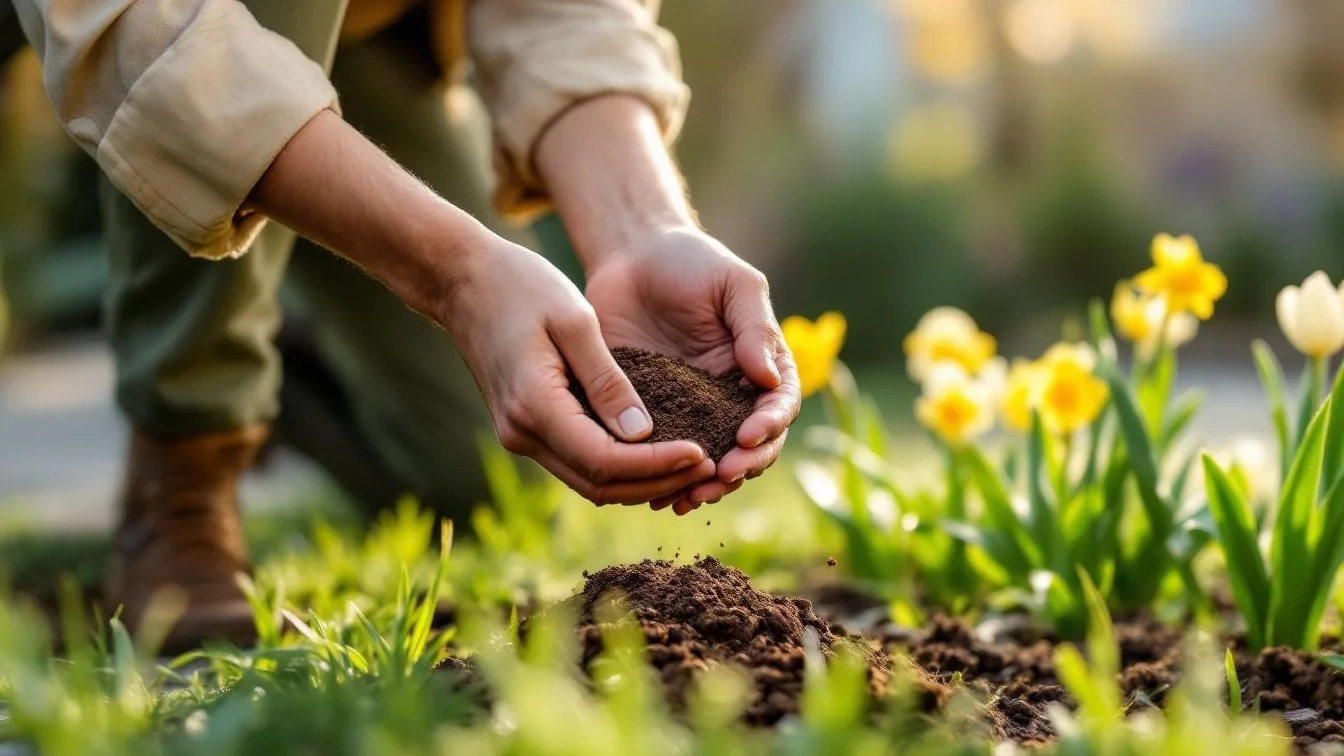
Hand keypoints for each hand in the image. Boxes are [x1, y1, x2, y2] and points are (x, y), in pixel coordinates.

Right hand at [440, 239, 716, 503]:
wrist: (463, 281)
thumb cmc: (521, 287)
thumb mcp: (576, 322)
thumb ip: (609, 381)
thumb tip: (643, 435)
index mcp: (534, 406)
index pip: (605, 460)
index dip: (657, 465)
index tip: (702, 452)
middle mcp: (523, 434)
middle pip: (599, 484)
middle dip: (656, 481)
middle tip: (707, 464)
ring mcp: (520, 436)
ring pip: (589, 481)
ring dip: (640, 480)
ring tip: (691, 463)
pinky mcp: (526, 428)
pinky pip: (578, 461)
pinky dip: (619, 465)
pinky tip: (657, 451)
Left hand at [584, 226, 800, 514]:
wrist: (630, 258)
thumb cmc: (691, 263)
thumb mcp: (733, 285)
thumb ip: (754, 328)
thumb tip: (768, 380)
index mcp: (761, 367)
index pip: (778, 407)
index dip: (768, 428)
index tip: (746, 437)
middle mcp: (731, 397)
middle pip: (749, 447)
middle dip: (740, 467)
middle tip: (719, 477)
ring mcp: (692, 411)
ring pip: (708, 460)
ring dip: (703, 484)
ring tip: (687, 496)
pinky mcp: (651, 416)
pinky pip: (662, 454)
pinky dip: (661, 477)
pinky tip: (652, 492)